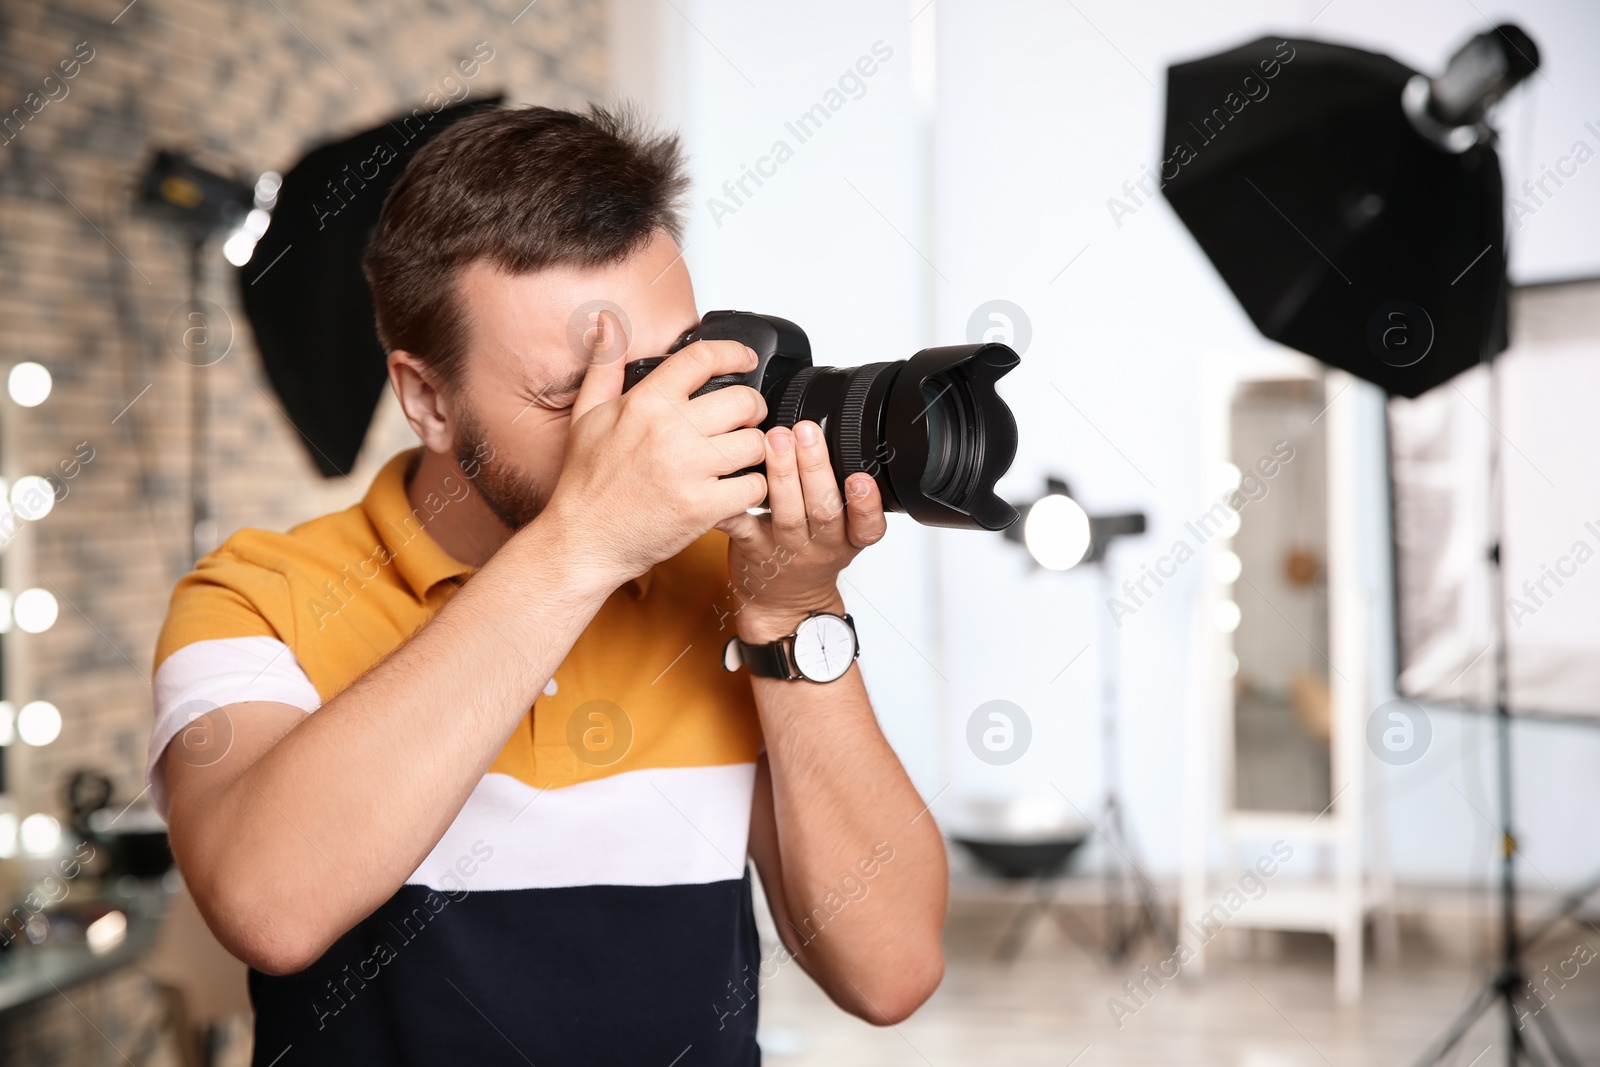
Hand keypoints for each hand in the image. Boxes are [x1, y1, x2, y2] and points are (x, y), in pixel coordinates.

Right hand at [541, 311, 769, 588]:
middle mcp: (669, 431)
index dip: (734, 353)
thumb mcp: (587, 415)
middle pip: (743, 400)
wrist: (582, 541)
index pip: (703, 359)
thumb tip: (607, 323)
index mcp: (645, 403)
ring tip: (740, 458)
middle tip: (746, 420)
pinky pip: (753, 486)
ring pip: (756, 444)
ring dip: (755, 451)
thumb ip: (604, 366)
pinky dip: (752, 489)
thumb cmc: (586, 484)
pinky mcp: (702, 507)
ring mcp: (687, 470)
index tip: (746, 360)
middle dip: (753, 409)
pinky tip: (735, 489)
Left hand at [718, 420, 887, 641]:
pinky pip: (743, 527)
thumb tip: (824, 431)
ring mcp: (786, 549)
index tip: (860, 479)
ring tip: (775, 439)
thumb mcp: (840, 532)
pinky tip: (729, 482)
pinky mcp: (753, 550)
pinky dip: (734, 506)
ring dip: (781, 473)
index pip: (868, 526)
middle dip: (816, 467)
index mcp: (848, 538)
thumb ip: (838, 492)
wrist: (781, 604)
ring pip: (787, 513)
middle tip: (806, 432)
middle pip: (823, 508)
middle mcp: (820, 545)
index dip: (867, 504)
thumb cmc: (808, 556)